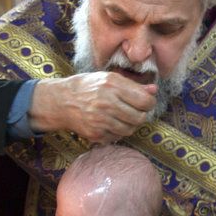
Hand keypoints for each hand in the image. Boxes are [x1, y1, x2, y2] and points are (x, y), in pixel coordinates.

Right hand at [29, 73, 157, 142]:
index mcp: (112, 85)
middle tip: (135, 110)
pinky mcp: (95, 133)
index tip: (145, 102)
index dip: (149, 103)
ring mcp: (100, 120)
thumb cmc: (87, 87)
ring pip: (130, 129)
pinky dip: (118, 131)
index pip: (145, 101)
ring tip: (122, 116)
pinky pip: (117, 136)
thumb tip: (154, 90)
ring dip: (130, 124)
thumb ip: (133, 86)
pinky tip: (110, 122)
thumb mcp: (109, 79)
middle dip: (141, 115)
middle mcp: (106, 102)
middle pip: (140, 117)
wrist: (61, 101)